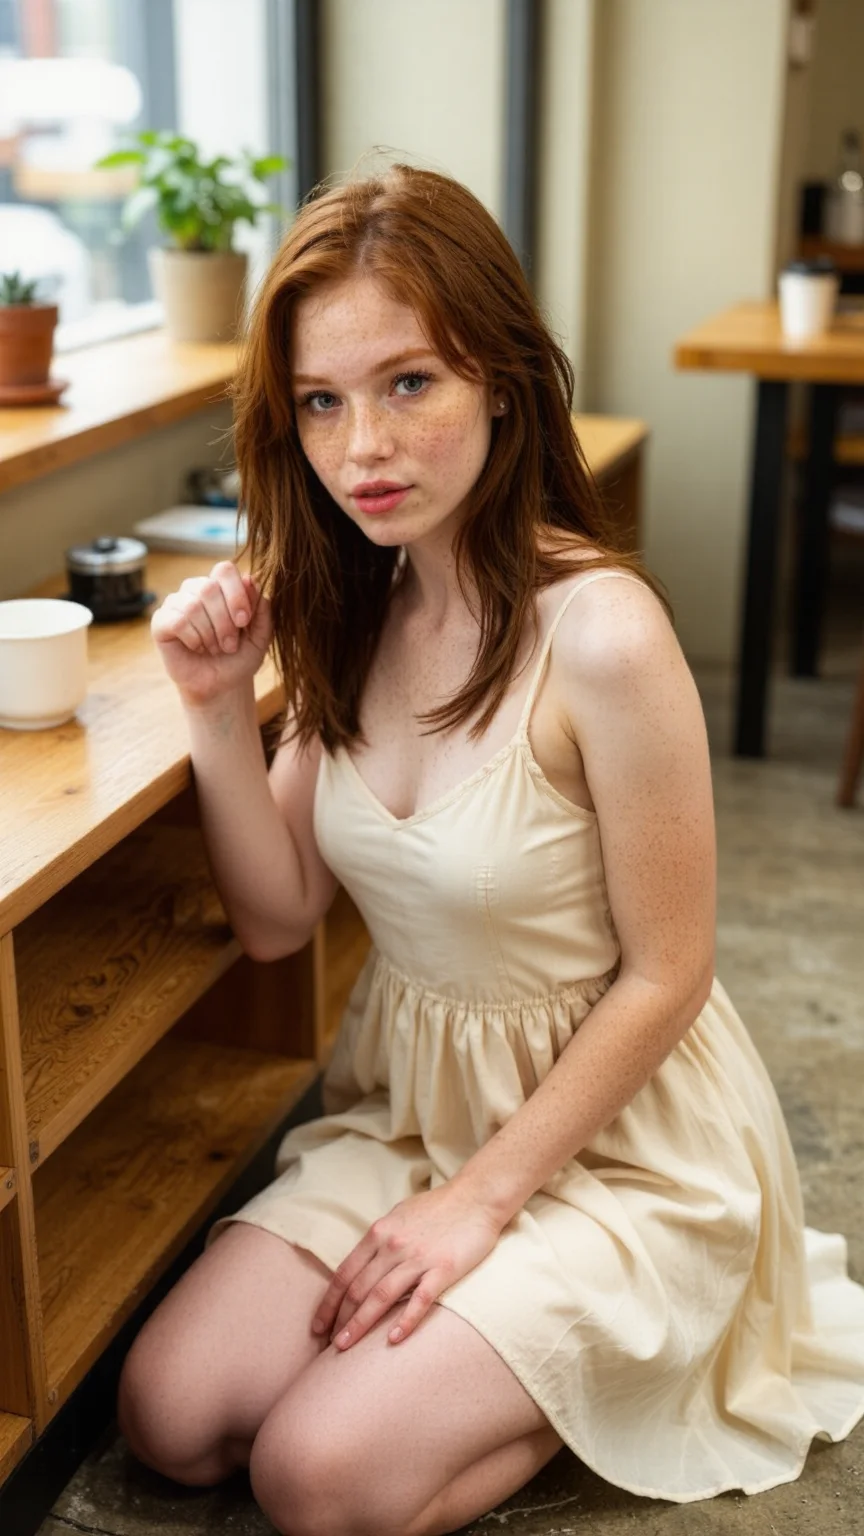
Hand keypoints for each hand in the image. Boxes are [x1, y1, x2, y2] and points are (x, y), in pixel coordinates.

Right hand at [151, 560, 272, 705]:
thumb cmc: (239, 657)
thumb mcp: (260, 635)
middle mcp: (196, 588)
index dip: (236, 594)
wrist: (221, 685)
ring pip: (193, 605)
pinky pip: (177, 621)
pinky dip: (193, 639)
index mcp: (220, 585)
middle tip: (230, 645)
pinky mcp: (161, 621)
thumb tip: (251, 580)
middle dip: (224, 622)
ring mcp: (176, 602)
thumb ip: (262, 609)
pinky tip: (196, 647)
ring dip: (209, 634)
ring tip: (214, 648)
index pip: (224, 570)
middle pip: (209, 587)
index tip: (243, 621)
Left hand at [311, 1183, 502, 1350]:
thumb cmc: (438, 1207)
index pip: (345, 1273)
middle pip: (358, 1289)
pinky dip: (405, 1321)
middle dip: (340, 1320)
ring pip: (381, 1296)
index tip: (318, 1325)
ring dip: (360, 1324)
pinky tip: (393, 1340)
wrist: (476, 1196)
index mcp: (379, 1233)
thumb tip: (362, 1264)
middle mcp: (392, 1245)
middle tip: (329, 1346)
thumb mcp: (399, 1215)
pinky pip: (420, 1300)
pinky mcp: (443, 1268)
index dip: (329, 1302)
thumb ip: (380, 1239)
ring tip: (345, 1348)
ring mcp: (418, 1257)